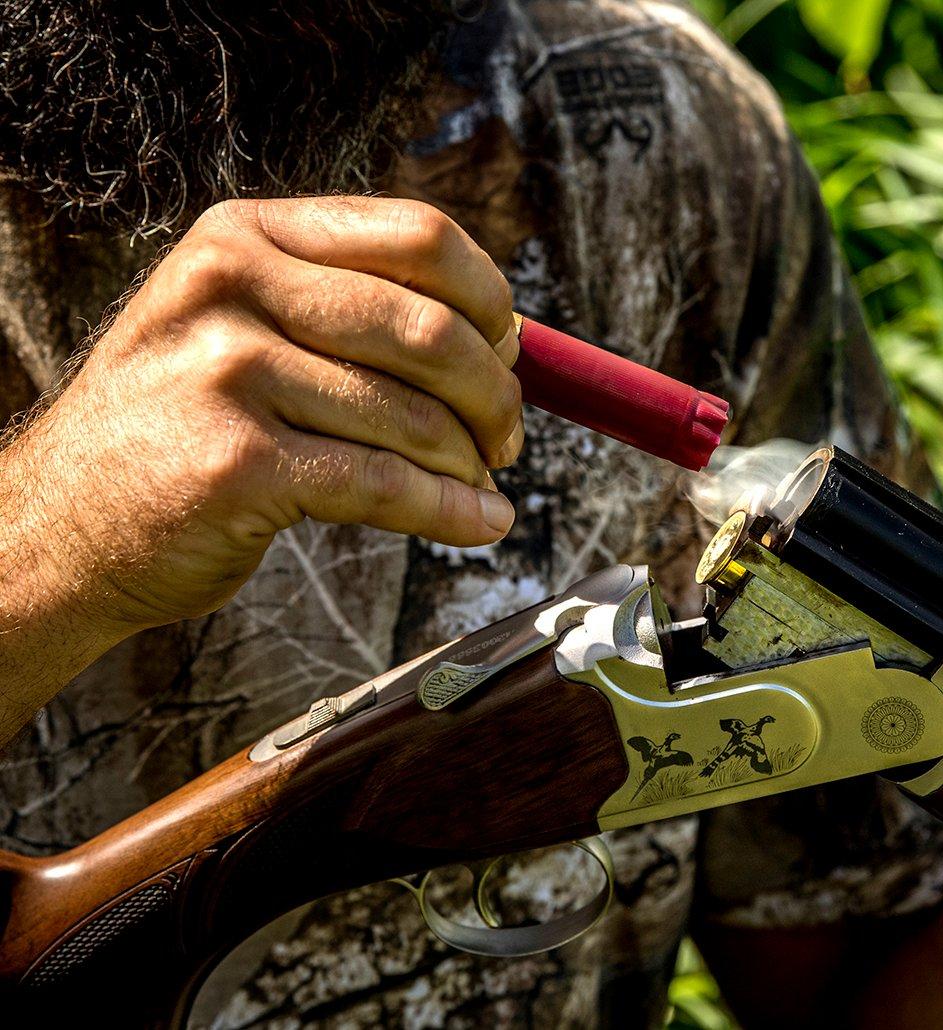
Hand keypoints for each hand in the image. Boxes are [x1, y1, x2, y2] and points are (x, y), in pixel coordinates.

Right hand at [0, 197, 522, 737]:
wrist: (61, 523)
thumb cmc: (179, 427)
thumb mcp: (243, 330)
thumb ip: (354, 316)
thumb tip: (507, 335)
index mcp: (247, 234)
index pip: (417, 235)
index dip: (488, 297)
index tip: (509, 348)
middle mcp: (231, 285)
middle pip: (429, 326)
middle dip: (494, 393)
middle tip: (507, 437)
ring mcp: (226, 372)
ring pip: (412, 416)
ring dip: (470, 463)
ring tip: (482, 486)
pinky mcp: (236, 464)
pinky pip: (385, 485)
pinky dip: (450, 512)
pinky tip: (481, 524)